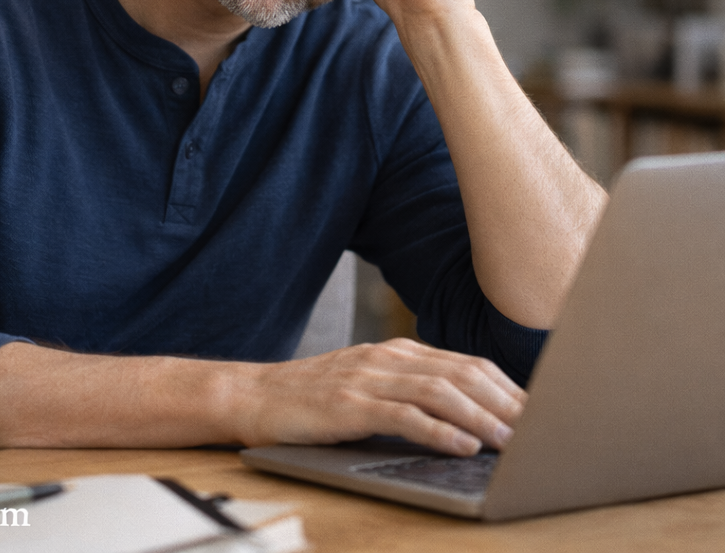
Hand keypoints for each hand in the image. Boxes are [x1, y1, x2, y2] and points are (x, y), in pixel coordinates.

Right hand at [237, 338, 524, 454]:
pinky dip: (439, 431)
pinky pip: (403, 415)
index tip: (540, 414)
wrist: (255, 396)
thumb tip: (469, 418)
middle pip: (462, 374)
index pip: (466, 365)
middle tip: (541, 429)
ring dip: (481, 417)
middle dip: (506, 402)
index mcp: (397, 351)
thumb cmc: (315, 398)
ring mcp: (368, 378)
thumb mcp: (369, 385)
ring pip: (439, 392)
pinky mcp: (349, 405)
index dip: (507, 389)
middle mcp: (388, 357)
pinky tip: (463, 445)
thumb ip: (412, 392)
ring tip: (512, 441)